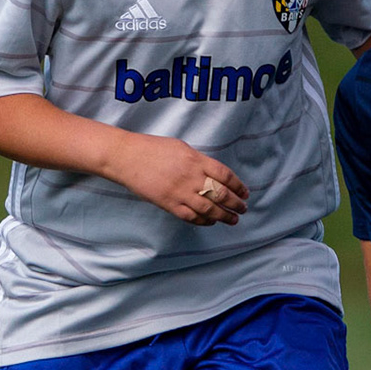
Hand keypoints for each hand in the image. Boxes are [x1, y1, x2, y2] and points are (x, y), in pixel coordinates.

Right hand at [106, 133, 248, 225]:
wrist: (126, 157)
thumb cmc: (152, 148)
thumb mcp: (181, 147)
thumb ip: (198, 161)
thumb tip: (213, 174)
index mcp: (195, 160)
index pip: (224, 175)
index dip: (238, 185)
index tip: (245, 193)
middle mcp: (190, 177)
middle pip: (220, 193)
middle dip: (235, 203)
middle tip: (243, 209)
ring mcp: (179, 192)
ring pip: (208, 208)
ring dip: (224, 216)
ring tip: (233, 220)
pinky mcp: (168, 203)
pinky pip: (190, 216)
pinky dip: (203, 221)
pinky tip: (210, 222)